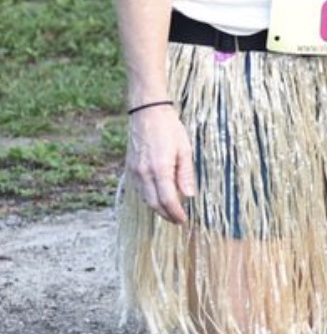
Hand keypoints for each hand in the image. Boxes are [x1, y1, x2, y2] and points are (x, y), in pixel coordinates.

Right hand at [127, 107, 194, 224]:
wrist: (147, 113)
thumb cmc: (169, 129)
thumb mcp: (185, 149)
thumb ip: (185, 174)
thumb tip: (189, 195)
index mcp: (159, 169)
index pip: (167, 200)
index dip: (176, 213)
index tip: (184, 220)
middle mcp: (143, 173)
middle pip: (153, 203)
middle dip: (166, 215)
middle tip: (178, 220)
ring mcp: (134, 171)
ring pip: (144, 198)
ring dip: (157, 208)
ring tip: (170, 212)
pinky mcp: (130, 168)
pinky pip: (138, 189)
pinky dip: (148, 197)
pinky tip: (158, 197)